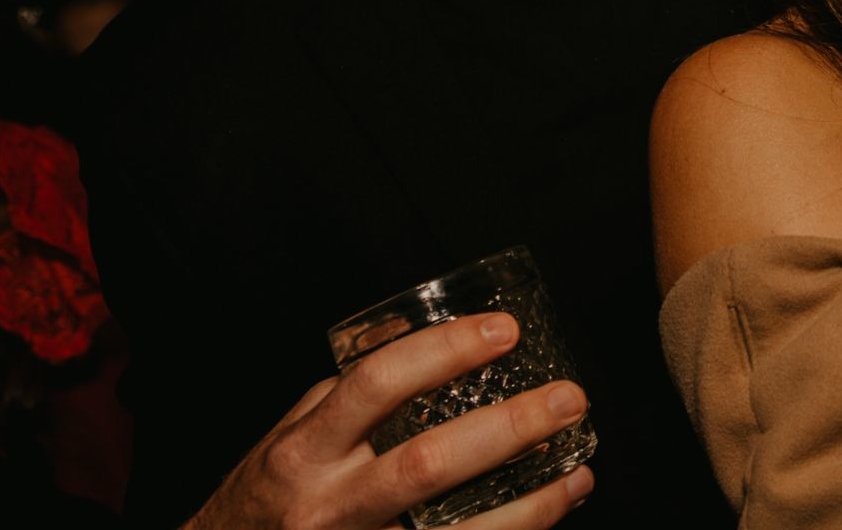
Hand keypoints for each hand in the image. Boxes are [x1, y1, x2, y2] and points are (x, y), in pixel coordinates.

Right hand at [185, 312, 593, 529]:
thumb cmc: (262, 502)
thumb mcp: (288, 438)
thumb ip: (347, 398)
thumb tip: (422, 341)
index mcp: (303, 452)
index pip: (375, 385)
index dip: (443, 352)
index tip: (503, 331)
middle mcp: (327, 506)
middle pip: (427, 465)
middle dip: (508, 430)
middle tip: (567, 399)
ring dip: (529, 504)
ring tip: (579, 473)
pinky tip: (546, 517)